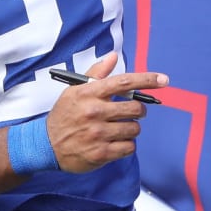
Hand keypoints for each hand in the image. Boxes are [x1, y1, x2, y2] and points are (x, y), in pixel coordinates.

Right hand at [45, 52, 168, 173]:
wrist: (46, 144)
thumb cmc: (64, 114)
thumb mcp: (75, 89)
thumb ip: (96, 72)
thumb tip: (113, 56)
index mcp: (90, 93)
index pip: (124, 82)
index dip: (147, 80)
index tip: (164, 80)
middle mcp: (95, 112)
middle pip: (135, 108)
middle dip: (139, 110)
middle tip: (133, 112)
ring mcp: (98, 134)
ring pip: (134, 129)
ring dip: (132, 128)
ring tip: (120, 128)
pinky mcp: (100, 154)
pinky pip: (128, 147)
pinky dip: (127, 144)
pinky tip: (116, 141)